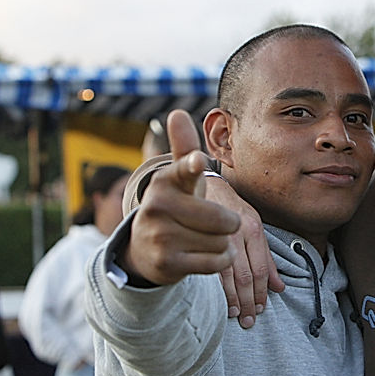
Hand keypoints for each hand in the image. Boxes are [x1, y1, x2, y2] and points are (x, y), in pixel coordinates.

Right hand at [119, 111, 240, 284]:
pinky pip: (214, 262)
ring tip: (207, 238)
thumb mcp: (179, 178)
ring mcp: (160, 235)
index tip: (198, 160)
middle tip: (221, 223)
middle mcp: (158, 206)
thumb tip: (177, 113)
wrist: (145, 248)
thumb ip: (184, 148)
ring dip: (223, 243)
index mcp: (165, 180)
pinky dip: (219, 259)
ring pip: (220, 242)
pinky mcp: (166, 262)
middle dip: (229, 224)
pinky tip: (208, 253)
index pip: (184, 171)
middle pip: (222, 219)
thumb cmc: (175, 205)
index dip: (193, 166)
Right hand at [204, 177, 282, 328]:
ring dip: (233, 298)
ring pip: (228, 275)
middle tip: (249, 320)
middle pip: (246, 275)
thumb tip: (280, 287)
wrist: (206, 184)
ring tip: (236, 315)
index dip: (262, 292)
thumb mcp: (254, 226)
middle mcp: (238, 234)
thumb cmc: (232, 208)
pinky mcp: (199, 237)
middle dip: (249, 301)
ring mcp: (218, 236)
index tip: (261, 309)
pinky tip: (219, 301)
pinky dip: (216, 287)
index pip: (260, 269)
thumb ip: (266, 258)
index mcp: (254, 230)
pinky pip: (209, 266)